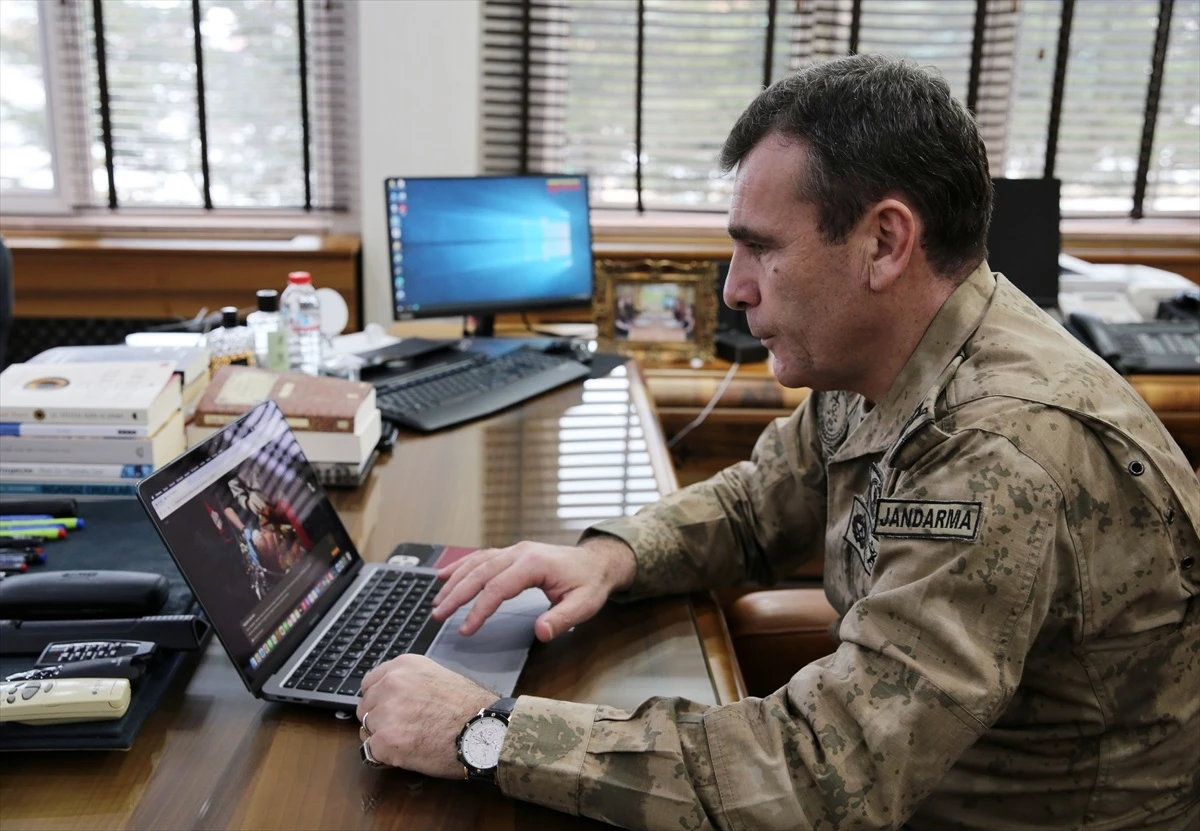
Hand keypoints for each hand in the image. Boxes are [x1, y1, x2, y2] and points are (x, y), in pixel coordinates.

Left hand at [356, 654, 495, 777]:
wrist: (483, 729)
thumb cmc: (469, 707)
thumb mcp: (438, 677)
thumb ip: (411, 683)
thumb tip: (392, 697)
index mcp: (403, 666)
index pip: (369, 683)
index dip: (379, 699)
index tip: (389, 709)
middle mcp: (391, 684)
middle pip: (365, 707)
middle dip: (379, 719)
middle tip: (404, 728)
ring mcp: (386, 712)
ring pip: (368, 729)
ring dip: (383, 737)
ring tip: (411, 740)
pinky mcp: (385, 740)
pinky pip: (371, 751)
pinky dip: (385, 756)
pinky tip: (408, 753)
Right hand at [432, 536, 636, 641]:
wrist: (597, 562)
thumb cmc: (590, 583)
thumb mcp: (584, 605)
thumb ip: (562, 619)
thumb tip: (541, 633)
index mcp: (534, 564)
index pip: (498, 588)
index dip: (479, 609)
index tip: (465, 629)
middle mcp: (519, 553)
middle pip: (480, 573)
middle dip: (456, 594)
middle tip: (438, 614)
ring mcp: (514, 550)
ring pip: (476, 563)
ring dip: (454, 581)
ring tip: (437, 601)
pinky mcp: (512, 553)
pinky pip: (481, 557)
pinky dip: (460, 566)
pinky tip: (444, 575)